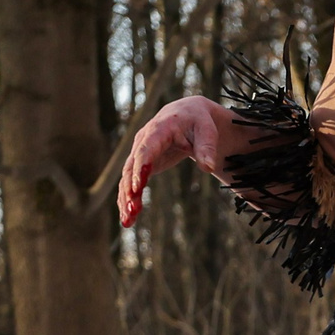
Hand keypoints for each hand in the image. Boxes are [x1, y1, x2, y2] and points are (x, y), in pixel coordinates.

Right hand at [117, 97, 229, 226]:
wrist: (187, 114)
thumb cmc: (198, 121)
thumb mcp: (207, 130)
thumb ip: (207, 147)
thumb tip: (209, 167)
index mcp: (159, 129)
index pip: (146, 148)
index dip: (141, 166)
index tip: (137, 186)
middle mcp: (143, 140)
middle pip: (132, 166)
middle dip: (130, 188)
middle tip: (132, 209)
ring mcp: (139, 152)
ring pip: (127, 177)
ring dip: (126, 199)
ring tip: (127, 220)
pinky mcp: (140, 164)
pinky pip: (130, 182)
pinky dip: (128, 199)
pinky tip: (127, 217)